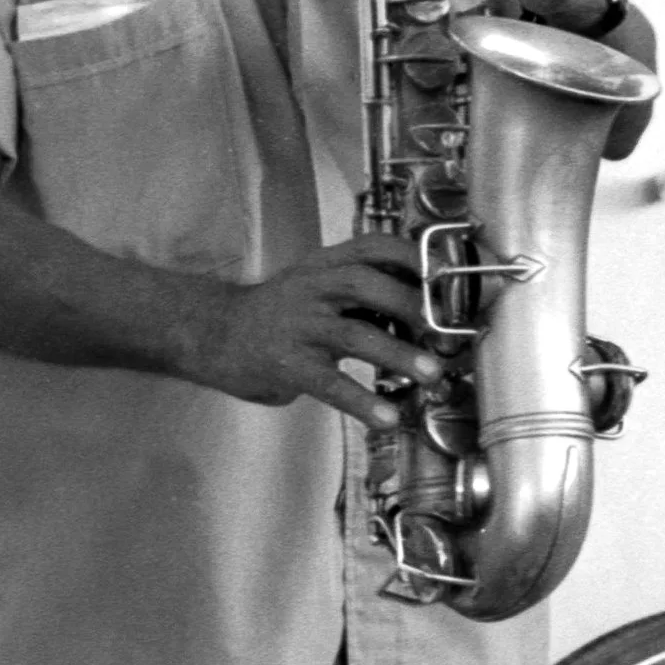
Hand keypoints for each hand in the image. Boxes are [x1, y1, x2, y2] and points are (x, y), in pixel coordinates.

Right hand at [182, 236, 442, 426]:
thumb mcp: (316, 286)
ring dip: (399, 354)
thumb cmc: (280, 313)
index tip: (448, 273)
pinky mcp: (288, 366)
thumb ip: (361, 293)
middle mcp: (313, 288)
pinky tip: (387, 418)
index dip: (413, 256)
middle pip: (366, 284)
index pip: (373, 246)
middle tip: (447, 331)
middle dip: (412, 306)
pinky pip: (330, 384)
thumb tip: (429, 312)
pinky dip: (362, 402)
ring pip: (354, 335)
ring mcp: (299, 327)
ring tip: (432, 374)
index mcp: (325, 264)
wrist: (215, 334)